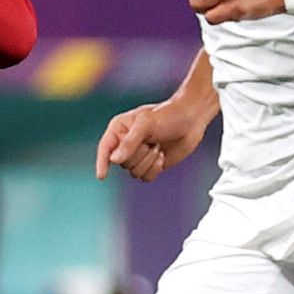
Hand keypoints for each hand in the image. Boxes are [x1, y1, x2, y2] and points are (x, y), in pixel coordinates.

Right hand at [93, 98, 211, 181]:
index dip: (101, 162)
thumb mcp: (146, 124)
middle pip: (122, 163)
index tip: (101, 176)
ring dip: (149, 161)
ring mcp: (139, 155)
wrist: (192, 119)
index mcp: (119, 130)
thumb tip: (114, 160)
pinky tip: (162, 155)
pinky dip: (155, 169)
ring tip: (158, 146)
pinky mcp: (151, 164)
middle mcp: (126, 144)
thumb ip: (129, 142)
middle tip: (151, 141)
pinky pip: (146, 177)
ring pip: (134, 172)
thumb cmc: (168, 115)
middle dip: (139, 155)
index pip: (105, 149)